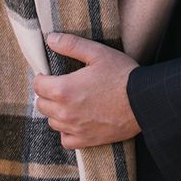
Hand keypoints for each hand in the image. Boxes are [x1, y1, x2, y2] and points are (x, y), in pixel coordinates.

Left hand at [33, 34, 140, 148]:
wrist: (143, 101)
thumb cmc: (121, 74)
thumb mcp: (97, 53)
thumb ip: (71, 44)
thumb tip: (51, 39)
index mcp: (64, 89)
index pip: (38, 86)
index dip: (42, 77)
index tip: (50, 74)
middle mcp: (65, 112)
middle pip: (41, 105)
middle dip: (47, 94)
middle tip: (60, 85)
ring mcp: (75, 129)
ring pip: (52, 122)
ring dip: (55, 111)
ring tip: (69, 101)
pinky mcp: (86, 141)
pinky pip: (65, 139)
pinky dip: (66, 130)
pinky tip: (76, 120)